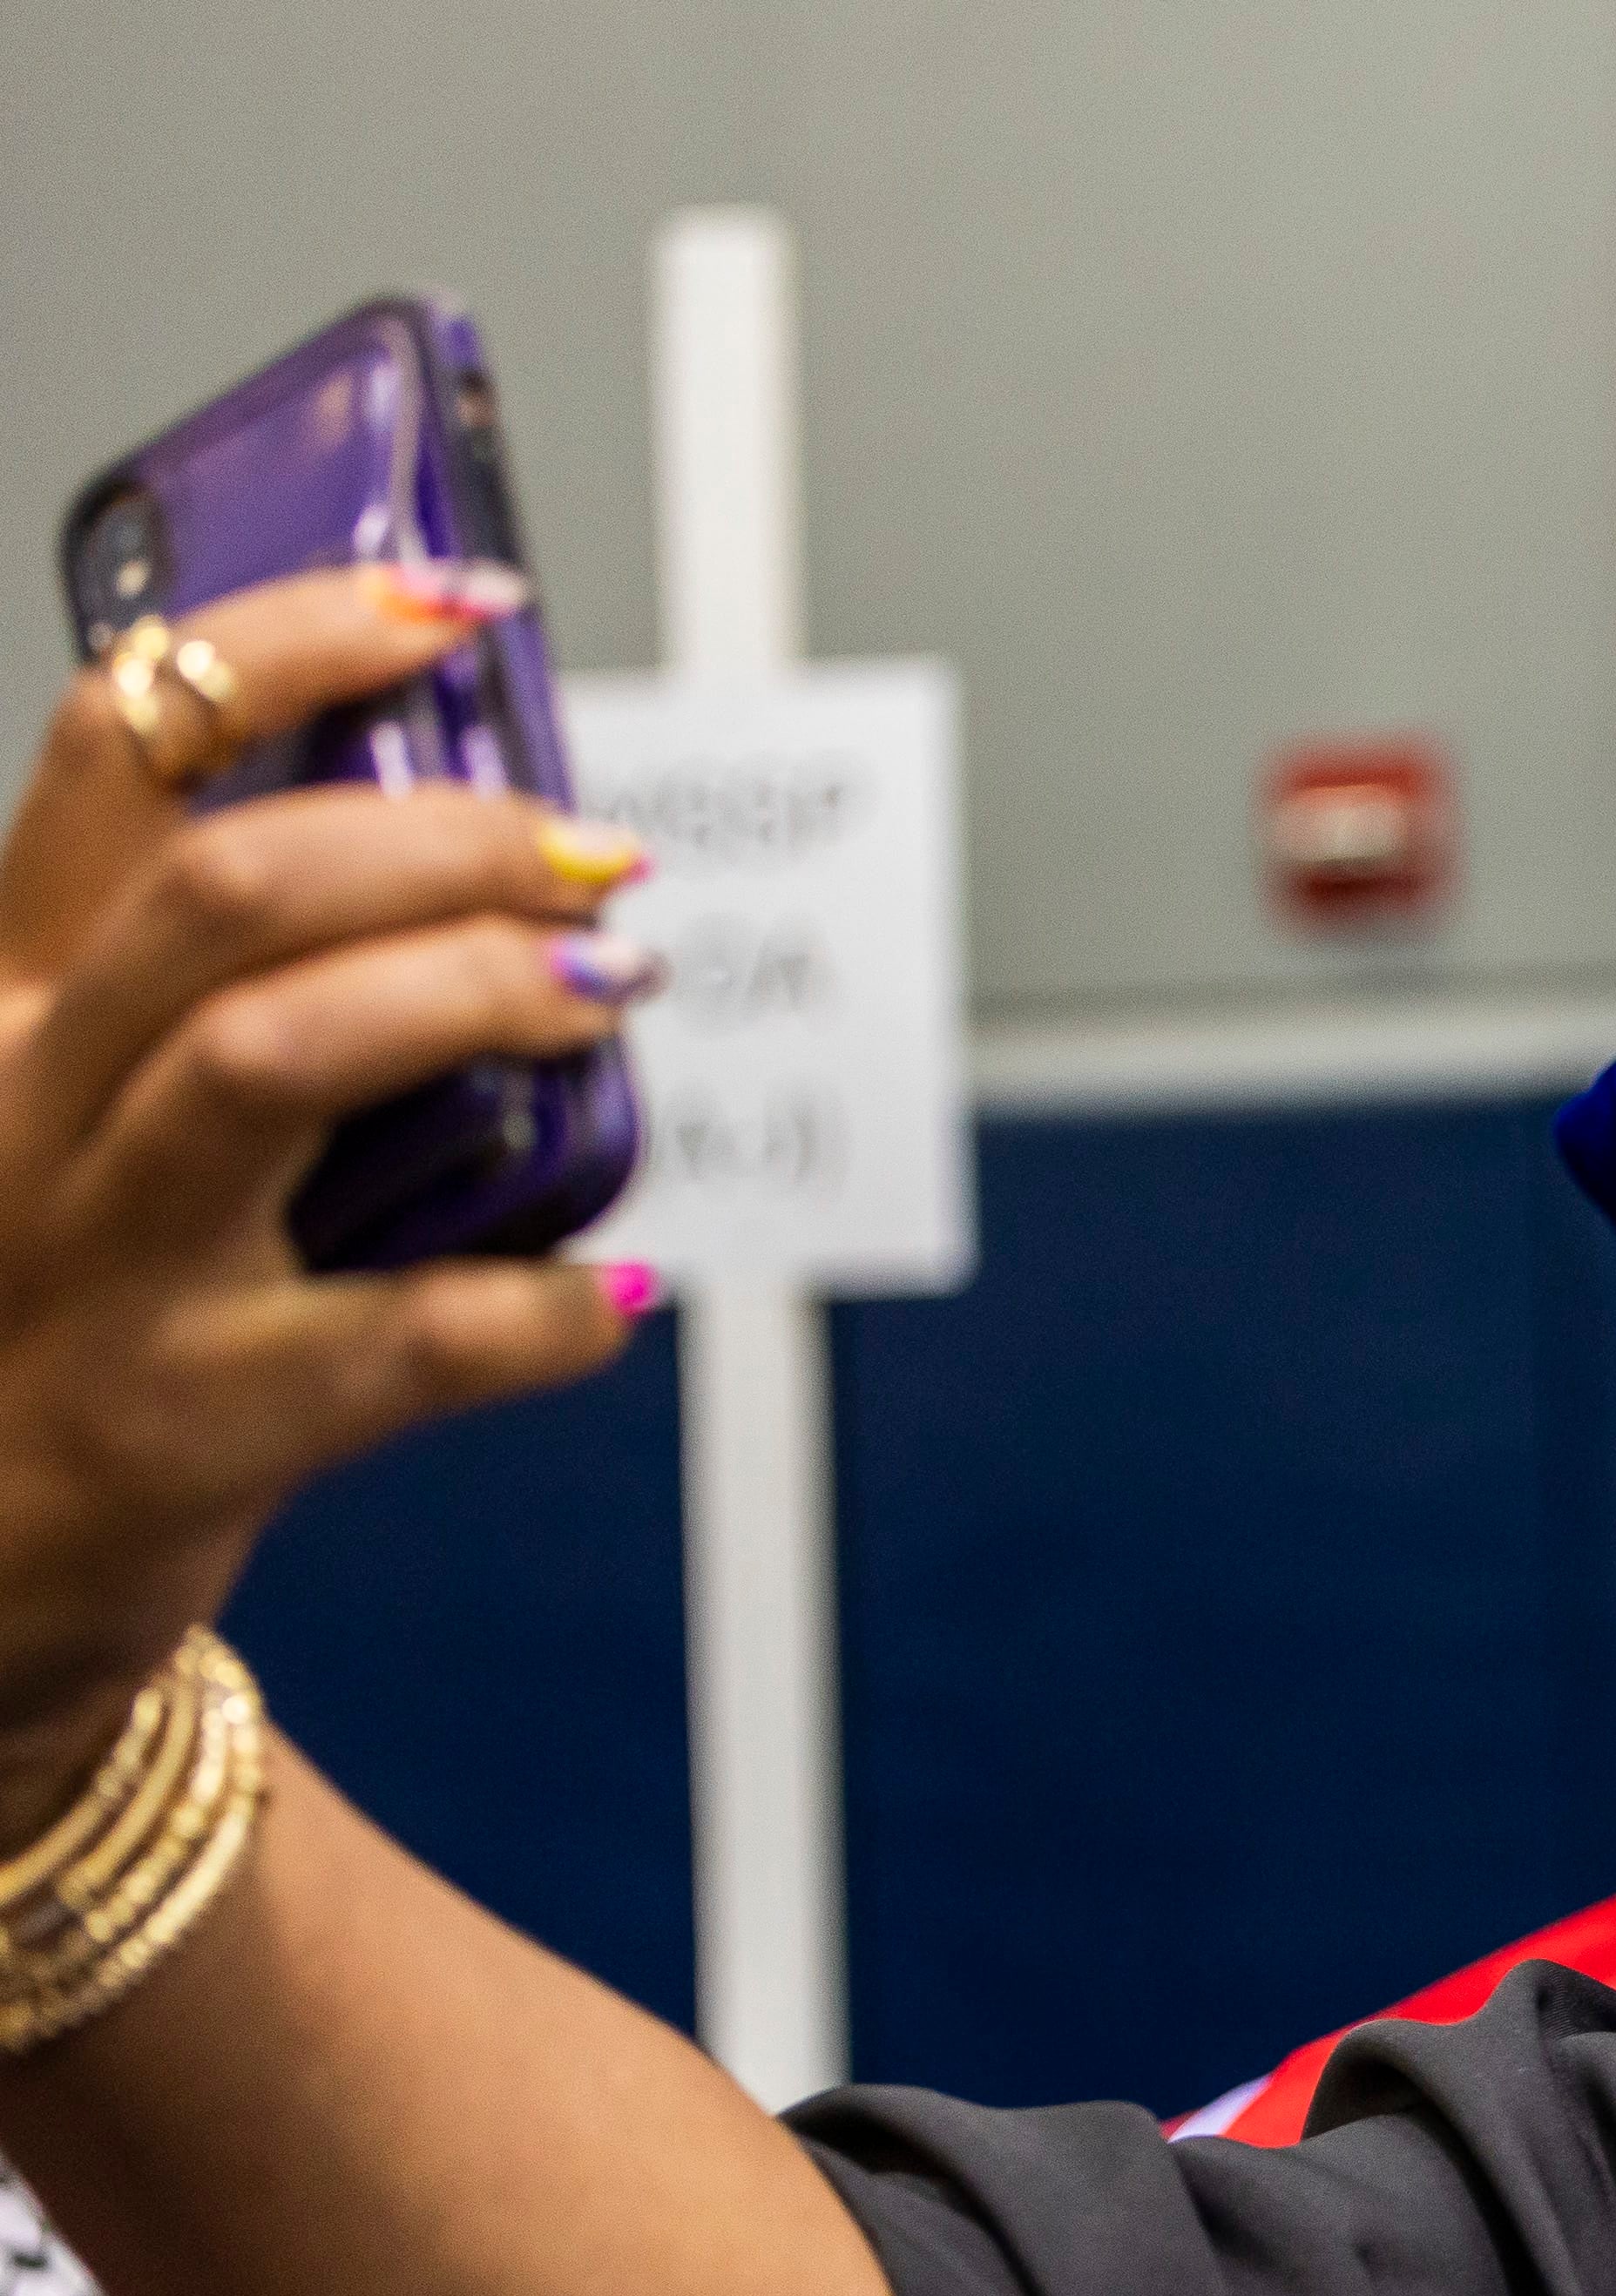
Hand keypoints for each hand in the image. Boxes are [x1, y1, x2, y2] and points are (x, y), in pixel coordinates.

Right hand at [0, 568, 648, 1831]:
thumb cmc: (75, 1287)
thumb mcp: (89, 1090)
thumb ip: (231, 970)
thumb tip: (477, 834)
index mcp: (13, 994)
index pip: (122, 741)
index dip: (298, 639)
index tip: (458, 604)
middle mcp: (31, 1104)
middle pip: (230, 889)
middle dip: (439, 836)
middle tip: (590, 852)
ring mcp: (102, 1265)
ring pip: (278, 1059)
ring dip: (475, 997)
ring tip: (603, 979)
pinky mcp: (188, 1424)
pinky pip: (407, 1339)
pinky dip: (539, 1306)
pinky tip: (608, 1288)